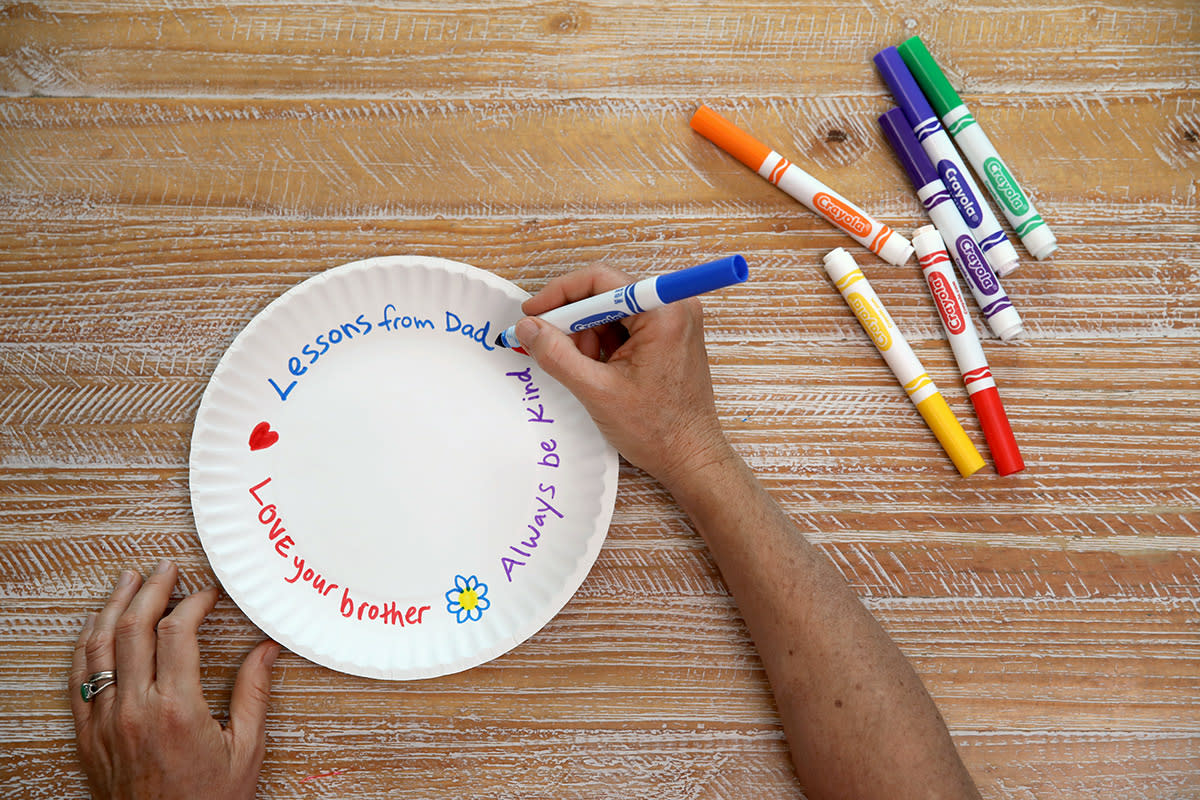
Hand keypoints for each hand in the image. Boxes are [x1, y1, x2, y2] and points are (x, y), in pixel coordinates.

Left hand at [70, 560, 280, 799]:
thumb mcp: (246, 749)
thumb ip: (254, 693)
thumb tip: (267, 649)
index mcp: (178, 709)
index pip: (176, 633)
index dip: (192, 603)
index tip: (207, 593)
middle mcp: (136, 710)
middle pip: (134, 629)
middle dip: (151, 589)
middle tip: (165, 568)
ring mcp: (107, 721)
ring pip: (100, 648)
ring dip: (114, 607)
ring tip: (127, 581)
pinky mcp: (89, 735)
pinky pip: (80, 679)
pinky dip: (87, 645)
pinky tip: (97, 626)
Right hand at [516, 264, 736, 490]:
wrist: (690, 458)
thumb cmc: (658, 430)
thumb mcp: (597, 391)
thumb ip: (557, 355)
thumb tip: (528, 328)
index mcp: (663, 313)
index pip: (601, 280)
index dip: (560, 294)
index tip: (533, 313)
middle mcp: (674, 308)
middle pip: (605, 294)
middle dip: (574, 322)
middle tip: (549, 346)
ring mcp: (674, 322)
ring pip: (612, 311)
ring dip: (587, 336)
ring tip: (582, 370)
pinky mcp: (669, 337)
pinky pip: (625, 327)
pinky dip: (604, 344)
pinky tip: (597, 371)